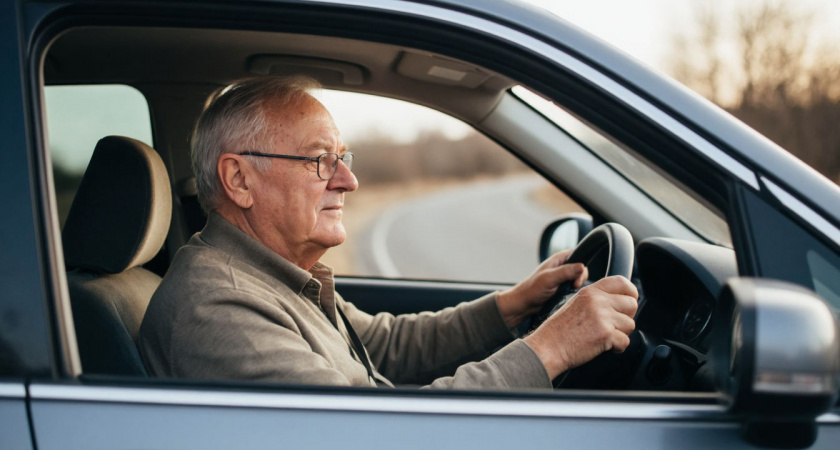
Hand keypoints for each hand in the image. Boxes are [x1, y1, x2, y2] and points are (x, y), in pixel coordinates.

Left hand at [496, 249, 587, 327]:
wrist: (524, 304)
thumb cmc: (532, 289)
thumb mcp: (549, 278)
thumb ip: (566, 272)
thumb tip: (582, 266)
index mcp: (558, 259)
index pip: (577, 254)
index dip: (581, 263)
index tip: (579, 275)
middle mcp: (561, 266)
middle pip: (580, 267)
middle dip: (580, 277)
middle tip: (574, 285)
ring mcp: (561, 277)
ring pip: (577, 278)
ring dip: (577, 285)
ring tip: (570, 291)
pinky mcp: (562, 287)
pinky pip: (573, 287)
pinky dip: (573, 291)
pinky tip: (568, 295)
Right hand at [523, 276, 637, 378]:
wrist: (549, 346)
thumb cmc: (559, 330)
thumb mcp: (576, 303)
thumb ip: (596, 299)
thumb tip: (619, 303)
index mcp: (590, 291)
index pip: (622, 282)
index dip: (631, 293)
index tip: (630, 300)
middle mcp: (598, 301)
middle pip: (632, 304)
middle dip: (627, 317)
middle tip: (615, 325)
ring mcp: (603, 317)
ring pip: (630, 324)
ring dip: (621, 333)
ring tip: (606, 336)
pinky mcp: (606, 334)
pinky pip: (625, 342)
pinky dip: (618, 347)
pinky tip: (605, 346)